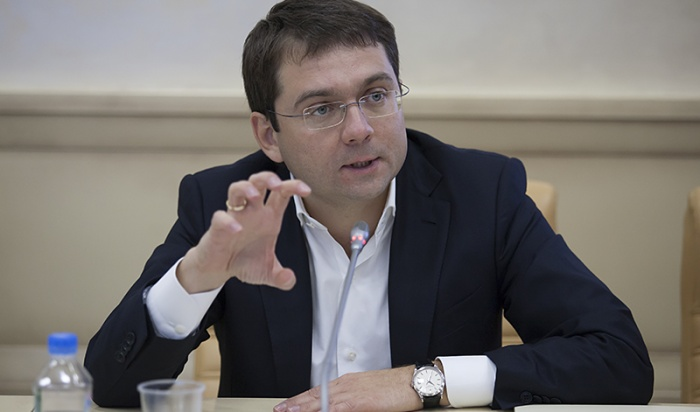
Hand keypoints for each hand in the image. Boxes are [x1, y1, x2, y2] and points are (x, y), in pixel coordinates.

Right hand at [177, 171, 310, 292]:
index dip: (293, 187)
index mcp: (268, 217)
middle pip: (259, 183)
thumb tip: (289, 279)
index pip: (281, 194)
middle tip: (277, 184)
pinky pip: (220, 218)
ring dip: (246, 188)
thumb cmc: (243, 262)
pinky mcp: (217, 228)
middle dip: (268, 178)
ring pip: (237, 190)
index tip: (306, 189)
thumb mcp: (267, 273)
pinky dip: (227, 221)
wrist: (217, 270)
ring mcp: (234, 217)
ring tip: (255, 195)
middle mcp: (252, 212)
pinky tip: (236, 229)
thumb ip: (281, 278)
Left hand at [273, 366, 421, 411]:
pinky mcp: (360, 401)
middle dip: (296, 404)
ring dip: (304, 408)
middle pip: (315, 395)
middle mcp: (346, 384)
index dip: (301, 399)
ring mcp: (351, 392)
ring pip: (321, 401)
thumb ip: (352, 400)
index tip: (289, 405)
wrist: (413, 381)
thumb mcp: (369, 392)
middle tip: (280, 409)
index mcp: (347, 382)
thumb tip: (341, 407)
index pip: (318, 391)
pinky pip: (338, 409)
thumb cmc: (395, 387)